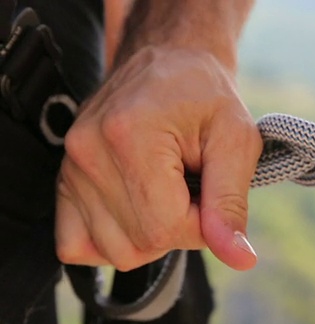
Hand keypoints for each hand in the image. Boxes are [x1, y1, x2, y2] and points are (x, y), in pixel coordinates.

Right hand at [55, 46, 262, 270]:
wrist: (169, 63)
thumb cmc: (207, 96)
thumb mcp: (236, 139)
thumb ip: (231, 202)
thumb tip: (240, 258)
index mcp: (131, 136)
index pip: (165, 228)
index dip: (202, 226)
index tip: (212, 194)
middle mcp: (88, 153)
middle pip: (140, 244)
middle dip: (180, 228)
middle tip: (191, 187)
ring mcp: (70, 168)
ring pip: (114, 251)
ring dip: (151, 235)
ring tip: (166, 191)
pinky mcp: (63, 181)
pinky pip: (77, 245)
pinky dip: (113, 241)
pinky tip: (138, 210)